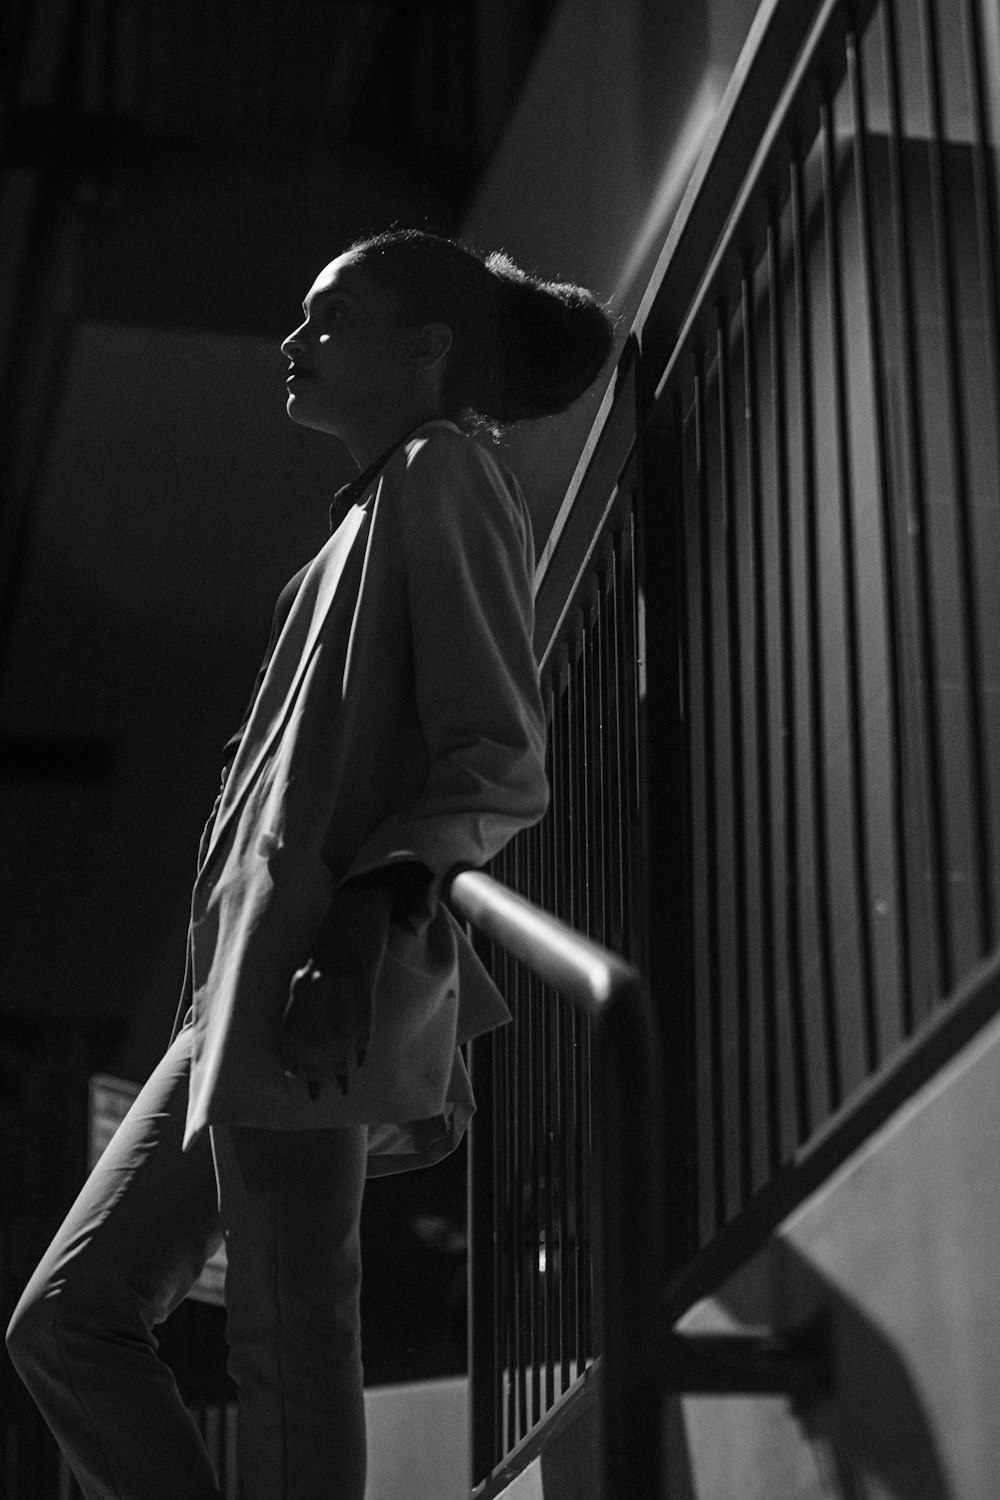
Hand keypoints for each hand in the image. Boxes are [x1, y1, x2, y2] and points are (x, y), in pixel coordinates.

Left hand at [279, 882, 390, 1099]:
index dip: (291, 1056)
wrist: (358, 899)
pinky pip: (362, 1014)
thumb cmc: (334, 929)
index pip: (289, 1027)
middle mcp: (315, 984)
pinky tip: (363, 1058)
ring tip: (342, 1086)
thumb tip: (298, 1016)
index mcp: (299, 980)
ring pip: (335, 1033)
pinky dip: (362, 1038)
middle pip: (310, 1036)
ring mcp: (340, 981)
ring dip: (338, 1062)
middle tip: (317, 1094)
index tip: (293, 1079)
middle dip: (312, 1069)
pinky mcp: (364, 976)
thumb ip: (303, 985)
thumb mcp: (310, 956)